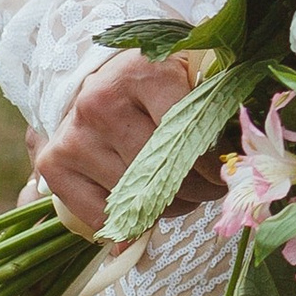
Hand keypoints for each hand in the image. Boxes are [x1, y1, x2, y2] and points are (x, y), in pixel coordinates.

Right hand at [33, 53, 220, 240]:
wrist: (102, 80)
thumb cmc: (159, 82)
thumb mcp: (191, 75)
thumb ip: (217, 104)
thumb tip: (242, 156)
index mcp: (142, 73)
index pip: (186, 132)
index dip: (213, 163)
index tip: (227, 173)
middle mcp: (99, 103)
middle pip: (161, 170)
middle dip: (197, 189)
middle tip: (212, 189)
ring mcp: (73, 135)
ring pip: (135, 196)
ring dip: (169, 206)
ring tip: (183, 193)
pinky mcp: (53, 163)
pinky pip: (100, 215)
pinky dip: (130, 222)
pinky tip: (148, 209)